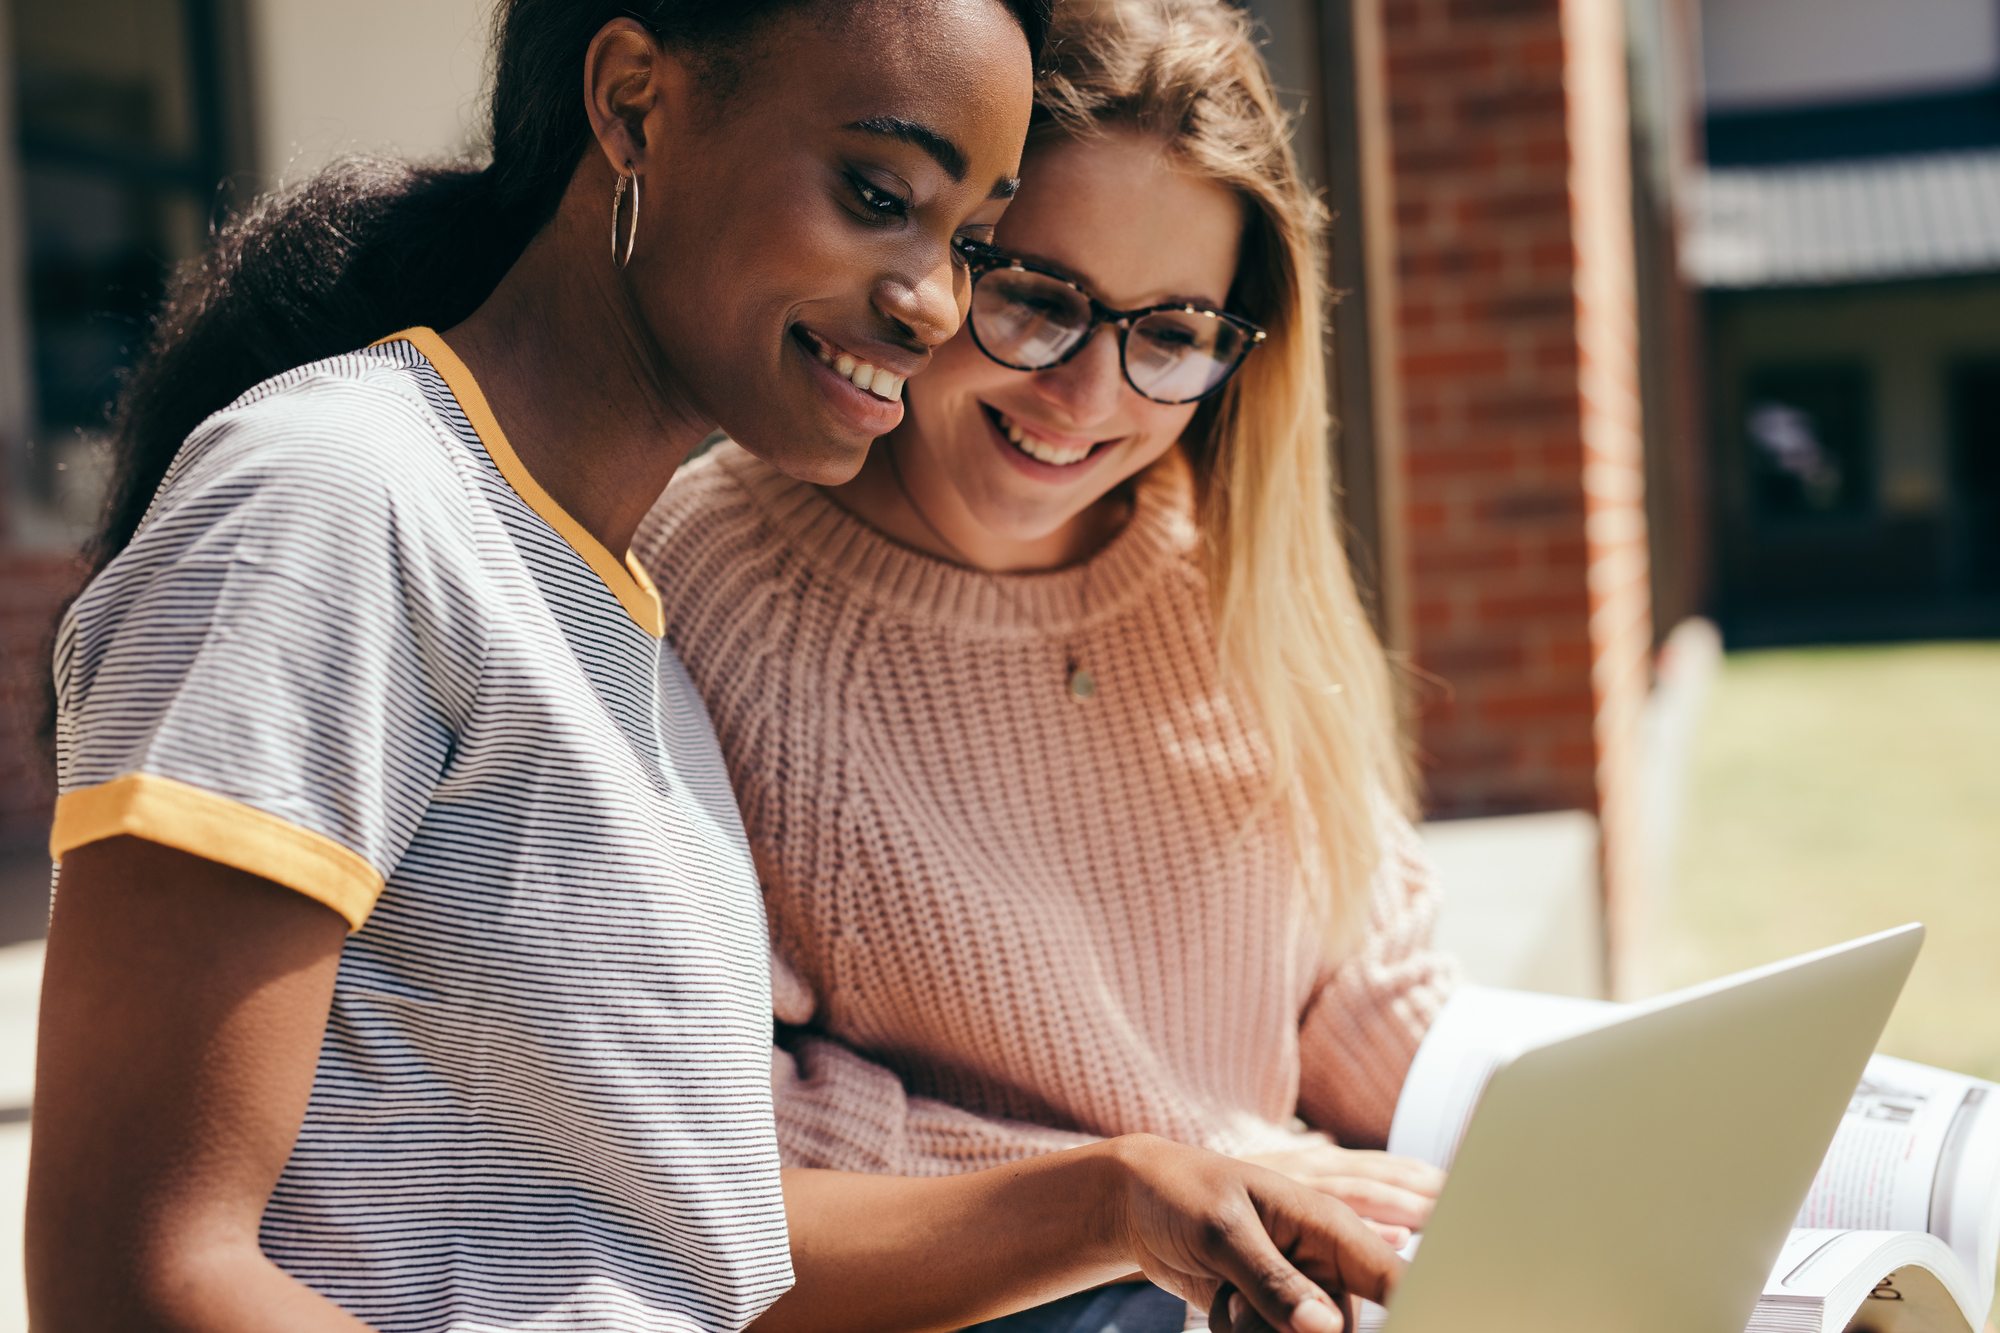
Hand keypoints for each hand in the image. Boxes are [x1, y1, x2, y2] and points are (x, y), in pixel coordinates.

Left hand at [1099, 1134, 1404, 1332]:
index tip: (1410, 1322)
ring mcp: (1300, 1292)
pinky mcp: (1274, 1314)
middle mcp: (1324, 1263)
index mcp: (1329, 1226)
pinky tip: (1221, 1303)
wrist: (1135, 1204)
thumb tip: (1323, 1328)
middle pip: (1338, 1329)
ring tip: (1227, 1292)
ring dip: (1255, 1330)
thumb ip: (1273, 1280)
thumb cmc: (1181, 1192)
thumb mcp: (1223, 1230)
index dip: (1413, 1309)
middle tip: (1239, 1294)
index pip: (1393, 1276)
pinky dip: (1239, 1332)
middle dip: (1285, 1327)